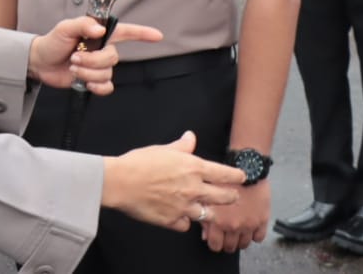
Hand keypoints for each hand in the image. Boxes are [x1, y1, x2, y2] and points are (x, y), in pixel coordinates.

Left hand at [27, 16, 162, 93]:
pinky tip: (84, 82)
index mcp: (99, 34)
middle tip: (75, 57)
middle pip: (113, 57)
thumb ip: (83, 24)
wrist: (41, 63)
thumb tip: (100, 29)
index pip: (126, 32)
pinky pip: (106, 87)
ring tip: (73, 67)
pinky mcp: (94, 80)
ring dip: (88, 73)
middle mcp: (102, 49)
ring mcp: (99, 66)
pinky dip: (96, 87)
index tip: (157, 36)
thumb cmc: (53, 42)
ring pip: (107, 73)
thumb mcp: (65, 28)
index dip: (143, 33)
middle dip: (93, 60)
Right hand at [101, 131, 244, 231]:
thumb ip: (182, 146)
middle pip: (223, 197)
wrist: (120, 182)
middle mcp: (194, 189)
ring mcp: (184, 207)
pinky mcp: (172, 221)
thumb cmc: (139, 162)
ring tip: (208, 209)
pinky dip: (185, 221)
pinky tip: (181, 217)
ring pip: (208, 215)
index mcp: (193, 168)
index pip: (224, 174)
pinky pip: (186, 225)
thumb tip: (191, 136)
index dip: (236, 176)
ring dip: (209, 212)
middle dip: (231, 197)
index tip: (242, 177)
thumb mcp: (163, 149)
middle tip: (233, 196)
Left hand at [201, 180, 270, 252]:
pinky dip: (255, 235)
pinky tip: (250, 228)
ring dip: (240, 240)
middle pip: (230, 247)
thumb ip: (203, 216)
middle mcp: (233, 226)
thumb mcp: (207, 195)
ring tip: (237, 233)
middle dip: (227, 243)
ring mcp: (249, 224)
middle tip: (226, 236)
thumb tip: (205, 234)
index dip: (214, 243)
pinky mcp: (262, 220)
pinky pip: (259, 237)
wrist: (245, 167)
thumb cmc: (224, 178)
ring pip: (244, 244)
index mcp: (218, 221)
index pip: (215, 245)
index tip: (215, 239)